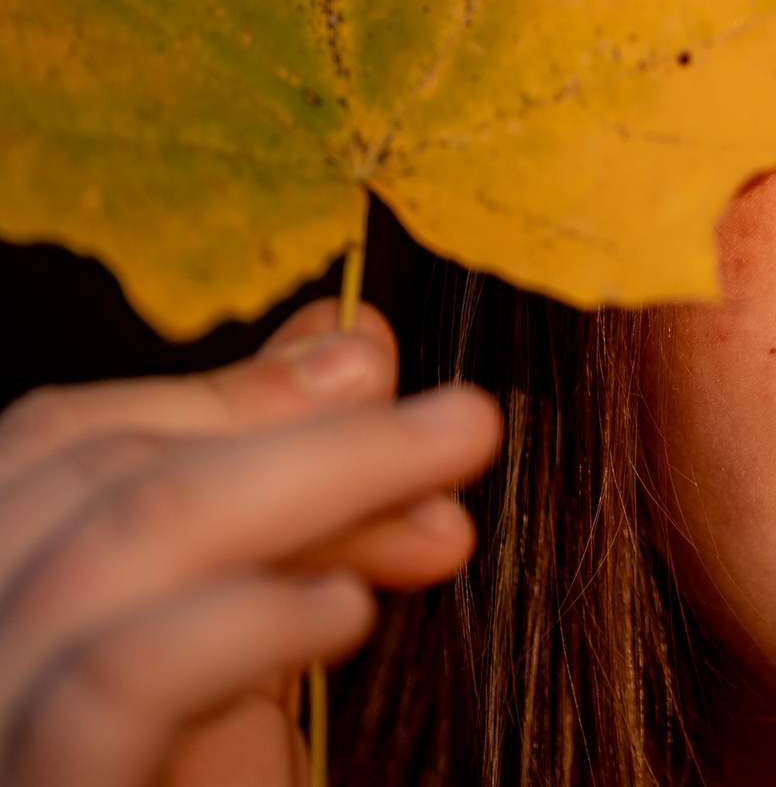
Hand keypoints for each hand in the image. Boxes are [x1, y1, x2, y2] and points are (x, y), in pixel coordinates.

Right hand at [0, 299, 501, 785]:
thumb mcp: (242, 656)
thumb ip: (277, 511)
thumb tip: (351, 346)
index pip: (53, 448)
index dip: (220, 398)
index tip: (379, 373)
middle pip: (82, 483)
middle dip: (292, 439)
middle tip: (465, 424)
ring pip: (104, 555)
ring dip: (308, 496)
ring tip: (448, 508)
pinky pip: (111, 687)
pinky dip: (242, 623)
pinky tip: (347, 614)